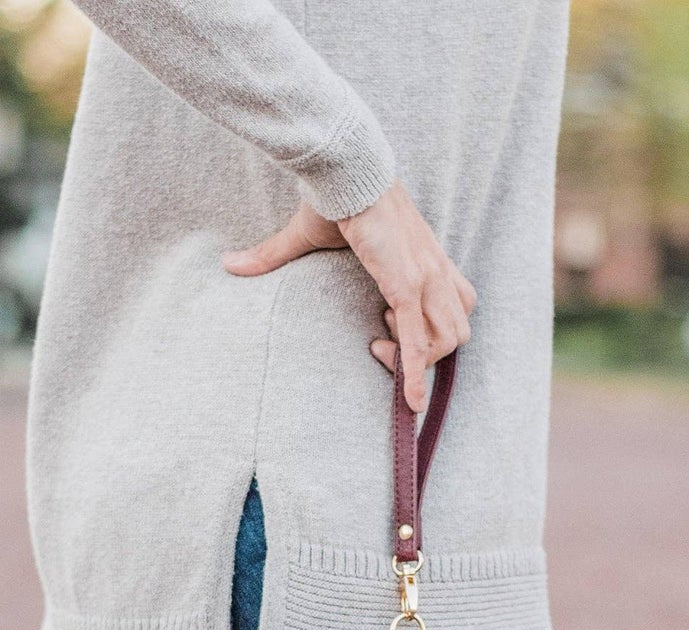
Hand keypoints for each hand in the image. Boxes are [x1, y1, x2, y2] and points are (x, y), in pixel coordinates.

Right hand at [222, 181, 474, 411]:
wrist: (341, 168)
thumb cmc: (328, 194)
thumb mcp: (308, 235)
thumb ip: (275, 255)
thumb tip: (230, 264)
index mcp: (425, 257)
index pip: (454, 304)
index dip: (432, 330)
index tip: (386, 333)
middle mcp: (435, 269)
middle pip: (457, 328)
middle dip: (428, 350)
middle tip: (382, 338)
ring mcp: (426, 278)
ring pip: (448, 340)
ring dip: (418, 358)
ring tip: (379, 340)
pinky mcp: (408, 285)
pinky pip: (420, 342)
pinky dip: (415, 376)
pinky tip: (410, 403)